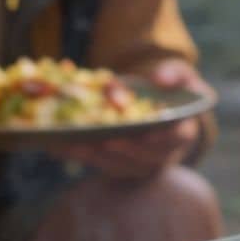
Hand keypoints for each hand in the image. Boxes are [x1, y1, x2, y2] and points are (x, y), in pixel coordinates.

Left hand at [53, 60, 210, 179]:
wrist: (161, 105)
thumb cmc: (172, 89)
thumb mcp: (180, 75)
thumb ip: (174, 74)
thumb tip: (160, 80)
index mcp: (181, 131)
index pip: (175, 139)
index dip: (161, 138)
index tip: (146, 132)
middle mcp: (164, 152)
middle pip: (147, 158)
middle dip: (124, 151)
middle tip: (104, 141)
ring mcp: (141, 162)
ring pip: (122, 166)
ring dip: (98, 158)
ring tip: (75, 144)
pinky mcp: (120, 164)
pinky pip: (101, 165)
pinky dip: (80, 157)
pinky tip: (58, 147)